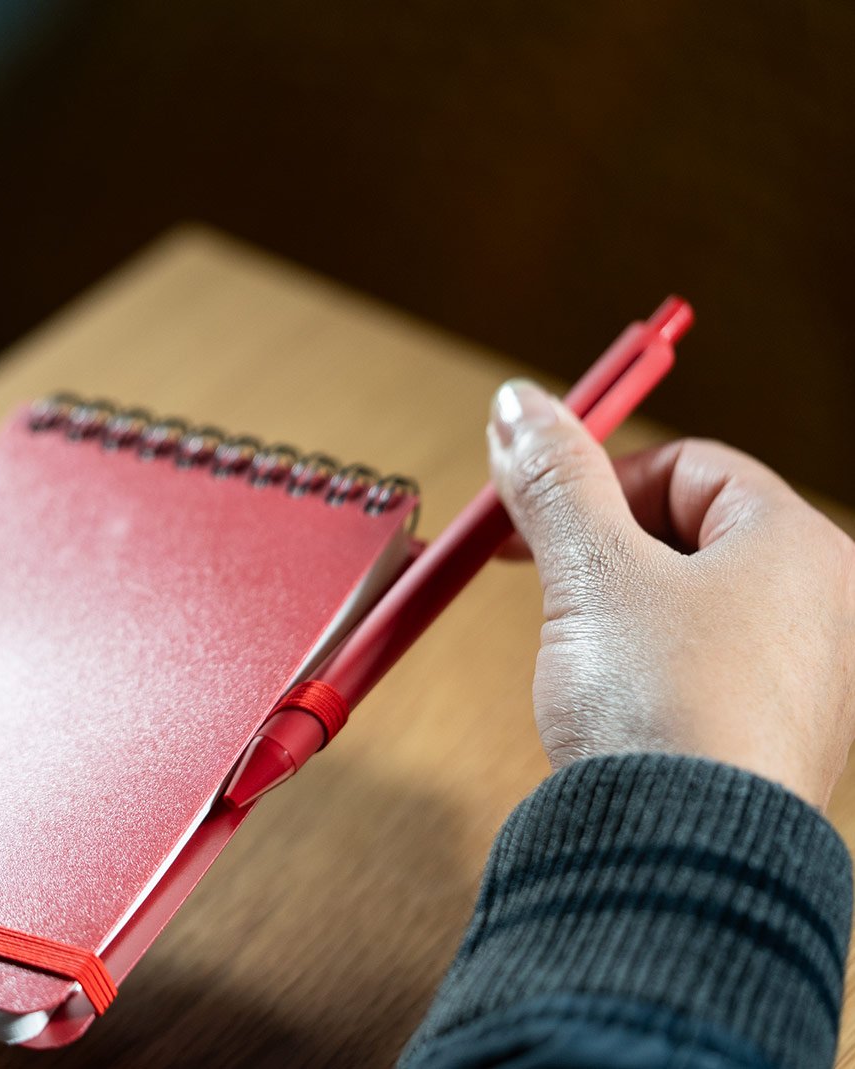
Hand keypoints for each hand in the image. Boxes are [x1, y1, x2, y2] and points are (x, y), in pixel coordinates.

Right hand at [488, 379, 854, 808]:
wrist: (682, 857)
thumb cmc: (662, 707)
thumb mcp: (590, 571)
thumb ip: (555, 478)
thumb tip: (519, 403)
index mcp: (802, 546)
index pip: (693, 467)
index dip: (604, 478)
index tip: (539, 510)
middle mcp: (826, 606)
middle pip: (693, 532)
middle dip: (605, 549)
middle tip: (547, 576)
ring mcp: (808, 678)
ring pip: (690, 602)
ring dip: (619, 610)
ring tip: (586, 654)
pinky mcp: (776, 737)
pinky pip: (702, 667)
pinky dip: (646, 668)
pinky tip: (615, 705)